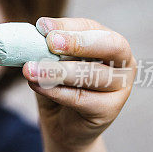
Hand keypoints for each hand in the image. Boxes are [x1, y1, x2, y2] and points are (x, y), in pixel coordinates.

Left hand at [22, 17, 135, 151]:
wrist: (62, 125)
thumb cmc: (58, 86)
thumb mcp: (50, 63)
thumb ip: (45, 50)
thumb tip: (29, 37)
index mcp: (109, 42)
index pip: (91, 28)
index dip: (67, 26)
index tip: (42, 27)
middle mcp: (123, 62)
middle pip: (109, 46)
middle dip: (77, 42)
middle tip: (50, 42)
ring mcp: (121, 87)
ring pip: (93, 75)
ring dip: (58, 71)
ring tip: (30, 70)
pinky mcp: (110, 109)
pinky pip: (82, 98)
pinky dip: (56, 91)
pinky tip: (37, 85)